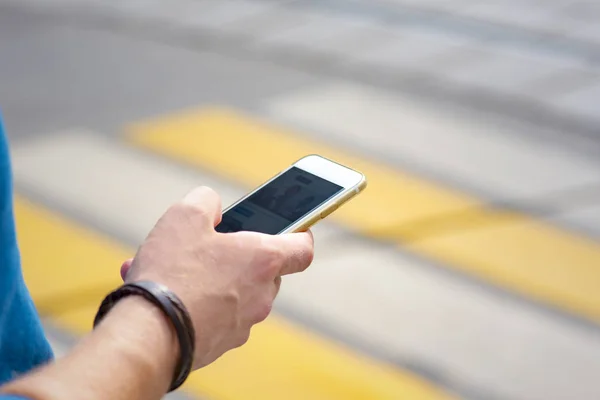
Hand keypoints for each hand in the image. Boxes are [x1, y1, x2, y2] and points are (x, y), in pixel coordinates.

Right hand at [123, 187, 313, 367]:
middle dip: (238, 257)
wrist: (150, 336)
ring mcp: (242, 324)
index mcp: (263, 260)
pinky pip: (214, 315)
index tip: (290, 227)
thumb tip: (213, 206)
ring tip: (170, 269)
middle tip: (209, 246)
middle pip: (263, 270)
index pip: (302, 248)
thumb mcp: (185, 216)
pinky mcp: (220, 345)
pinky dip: (195, 303)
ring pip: (233, 293)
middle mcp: (261, 295)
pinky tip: (161, 294)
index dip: (299, 234)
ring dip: (209, 279)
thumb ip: (207, 201)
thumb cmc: (173, 273)